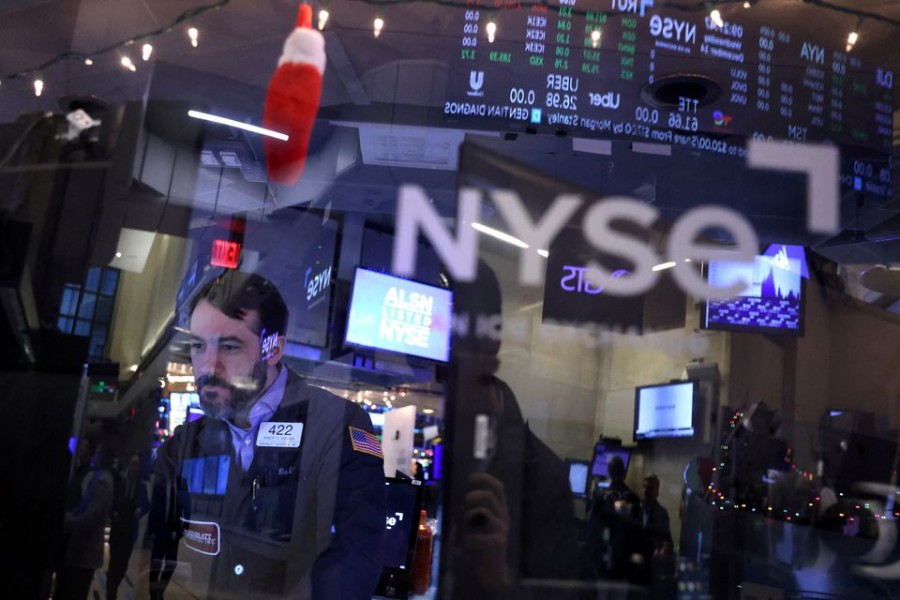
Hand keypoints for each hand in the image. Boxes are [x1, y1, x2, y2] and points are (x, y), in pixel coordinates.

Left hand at [462, 472, 509, 587]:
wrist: (491, 570)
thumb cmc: (481, 543)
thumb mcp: (478, 523)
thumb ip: (472, 510)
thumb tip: (461, 496)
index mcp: (499, 509)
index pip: (498, 487)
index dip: (485, 479)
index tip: (472, 477)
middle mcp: (503, 516)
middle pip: (490, 496)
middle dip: (475, 495)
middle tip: (465, 500)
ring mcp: (502, 529)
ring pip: (485, 512)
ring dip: (469, 517)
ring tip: (465, 528)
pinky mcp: (498, 542)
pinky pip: (481, 535)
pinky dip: (470, 538)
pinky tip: (467, 543)